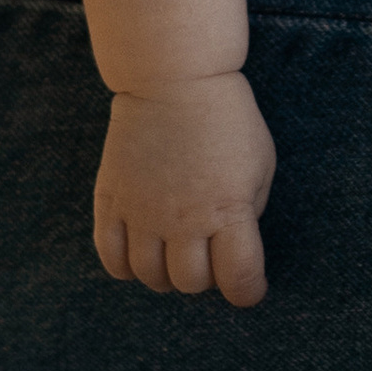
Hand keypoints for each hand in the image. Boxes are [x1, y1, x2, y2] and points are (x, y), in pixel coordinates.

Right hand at [94, 73, 276, 305]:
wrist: (174, 79)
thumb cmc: (227, 119)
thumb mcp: (260, 165)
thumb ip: (248, 212)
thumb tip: (231, 248)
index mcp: (228, 209)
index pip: (239, 278)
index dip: (248, 292)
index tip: (249, 287)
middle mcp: (183, 218)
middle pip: (191, 282)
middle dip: (207, 278)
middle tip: (210, 256)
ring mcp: (143, 212)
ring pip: (150, 276)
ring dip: (167, 275)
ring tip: (176, 253)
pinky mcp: (112, 200)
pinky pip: (111, 257)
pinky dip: (127, 268)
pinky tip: (141, 253)